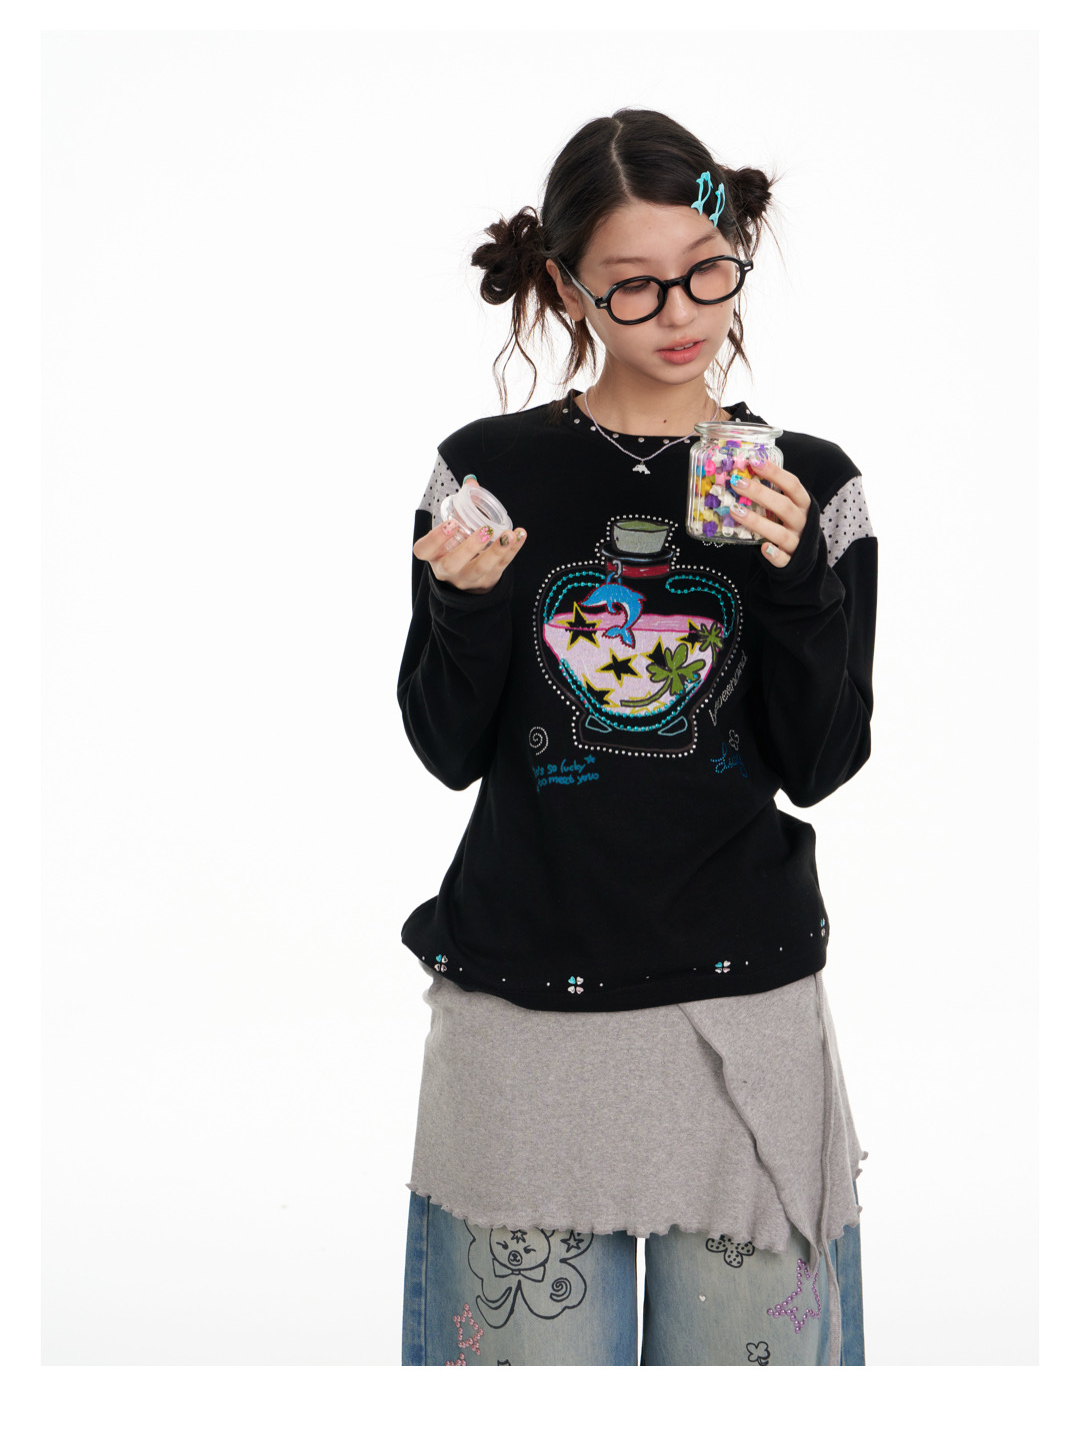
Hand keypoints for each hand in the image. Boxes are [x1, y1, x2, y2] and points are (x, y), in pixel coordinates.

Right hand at [412, 476, 526, 593]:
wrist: (469, 575)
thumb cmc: (456, 546)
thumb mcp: (453, 529)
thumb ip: (461, 506)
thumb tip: (471, 482)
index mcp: (433, 554)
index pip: (424, 549)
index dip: (435, 538)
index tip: (451, 524)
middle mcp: (446, 570)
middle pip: (452, 564)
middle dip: (468, 547)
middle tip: (485, 530)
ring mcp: (467, 578)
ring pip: (480, 569)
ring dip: (496, 551)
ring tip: (509, 535)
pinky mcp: (487, 581)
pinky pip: (501, 566)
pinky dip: (512, 550)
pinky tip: (520, 536)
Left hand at [728, 458, 811, 568]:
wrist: (804, 557)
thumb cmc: (789, 525)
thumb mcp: (786, 507)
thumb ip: (771, 494)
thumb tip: (740, 475)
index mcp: (803, 504)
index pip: (792, 484)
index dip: (774, 472)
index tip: (754, 461)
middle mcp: (802, 522)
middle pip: (784, 506)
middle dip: (760, 493)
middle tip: (737, 483)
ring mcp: (797, 542)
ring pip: (780, 533)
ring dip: (757, 522)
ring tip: (735, 511)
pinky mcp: (791, 562)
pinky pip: (783, 559)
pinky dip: (774, 554)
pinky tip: (763, 548)